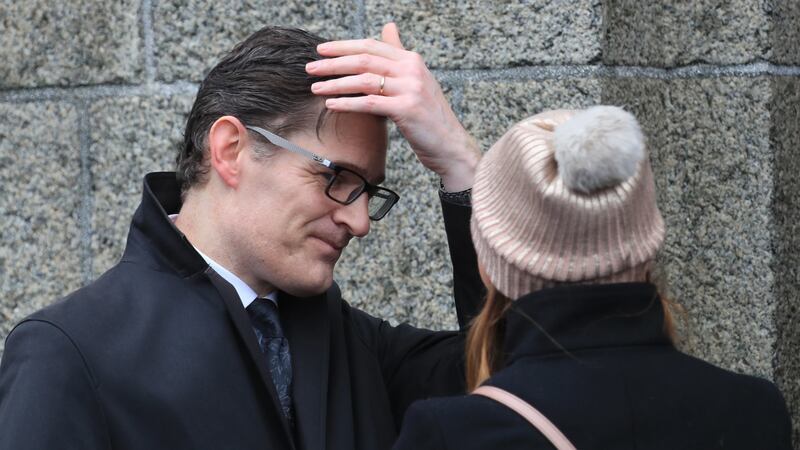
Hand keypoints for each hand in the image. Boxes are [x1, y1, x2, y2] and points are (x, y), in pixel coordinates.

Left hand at [306, 23, 479, 190]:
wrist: (451, 145)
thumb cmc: (429, 116)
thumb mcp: (416, 80)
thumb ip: (398, 55)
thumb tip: (388, 27)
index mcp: (411, 60)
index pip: (371, 45)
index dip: (343, 46)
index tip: (321, 50)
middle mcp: (412, 69)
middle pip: (364, 59)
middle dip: (333, 63)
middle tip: (310, 68)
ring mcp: (411, 88)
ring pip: (364, 80)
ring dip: (335, 83)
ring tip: (316, 88)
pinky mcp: (407, 109)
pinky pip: (370, 103)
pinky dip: (347, 103)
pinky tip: (331, 104)